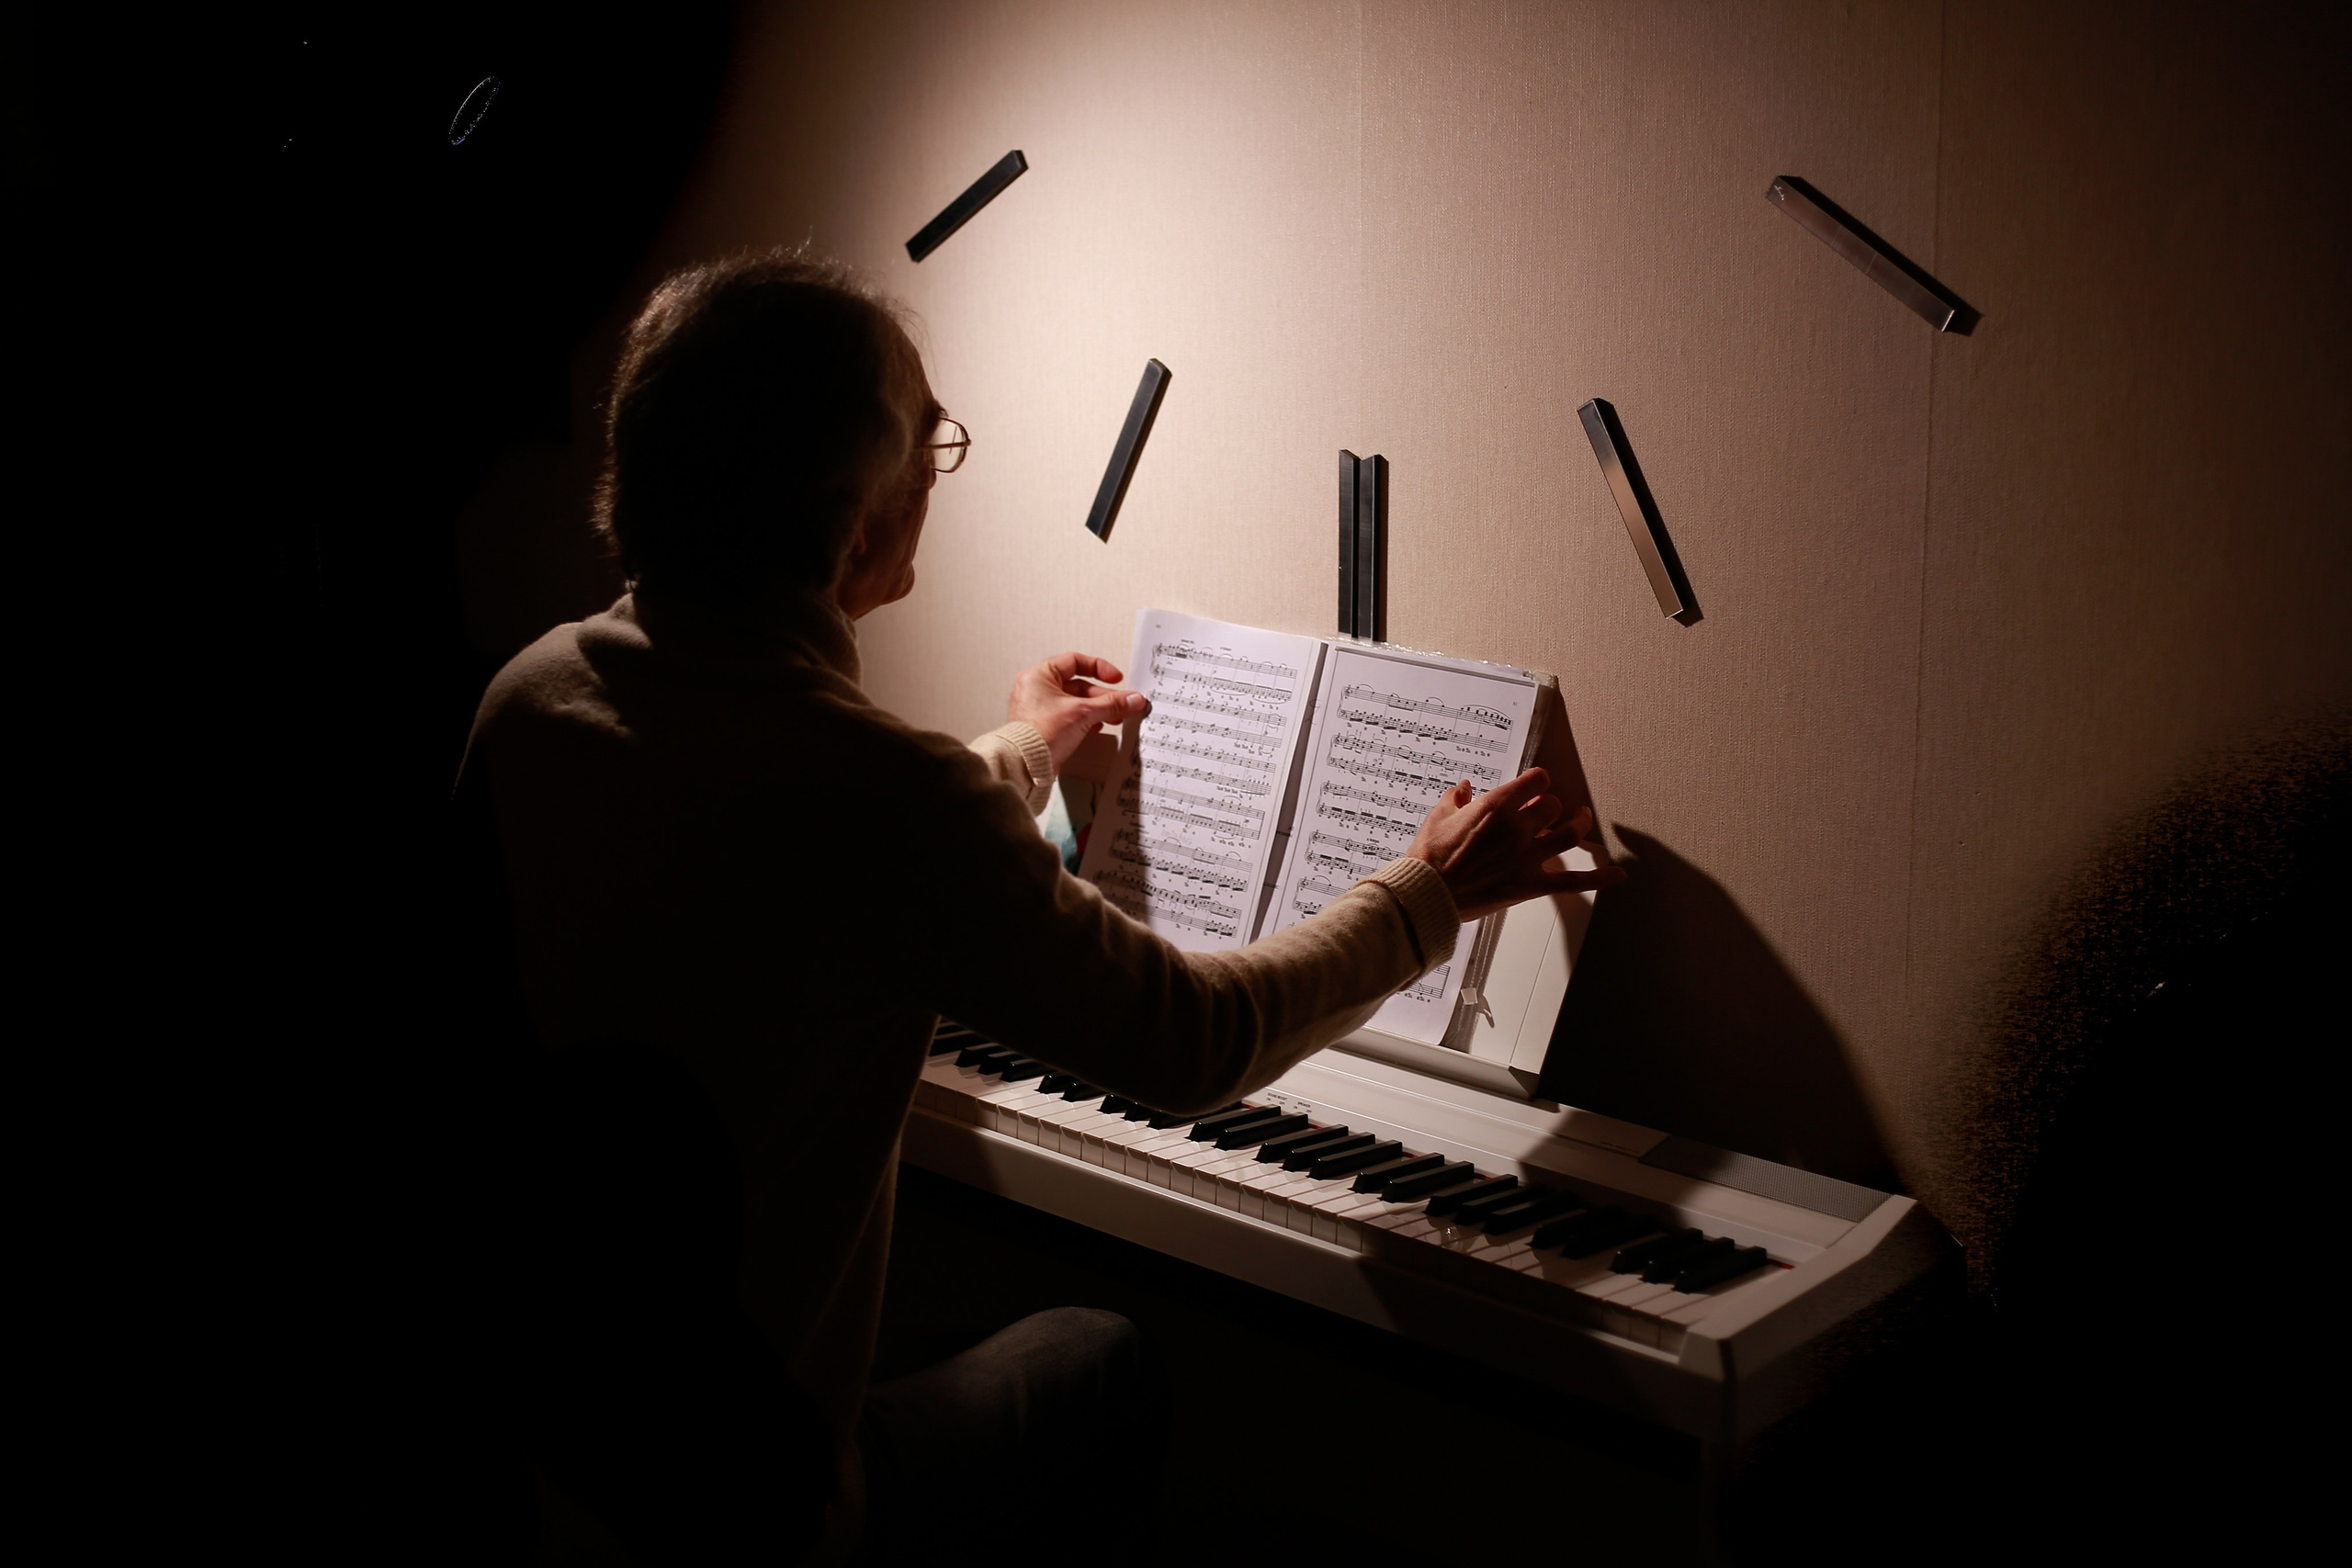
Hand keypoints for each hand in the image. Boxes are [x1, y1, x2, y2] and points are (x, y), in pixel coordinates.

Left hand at [1007, 652, 1149, 770]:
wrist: (1026, 765)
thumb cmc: (1040, 734)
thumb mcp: (1083, 712)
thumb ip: (1111, 704)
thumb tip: (1131, 699)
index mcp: (1039, 676)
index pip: (1075, 661)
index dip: (1099, 668)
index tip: (1115, 678)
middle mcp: (1036, 690)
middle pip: (1078, 685)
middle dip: (1104, 696)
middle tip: (1122, 702)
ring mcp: (1039, 709)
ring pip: (1075, 703)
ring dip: (1097, 709)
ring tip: (1115, 716)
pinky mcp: (1044, 727)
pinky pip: (1069, 717)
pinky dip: (1086, 720)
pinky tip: (1098, 727)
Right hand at [1404, 769, 1626, 921]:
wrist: (1427, 895)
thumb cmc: (1428, 856)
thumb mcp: (1437, 818)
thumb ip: (1456, 799)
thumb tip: (1464, 788)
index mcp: (1495, 807)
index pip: (1536, 780)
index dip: (1537, 781)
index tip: (1533, 786)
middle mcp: (1517, 828)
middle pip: (1552, 805)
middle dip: (1549, 805)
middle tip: (1544, 810)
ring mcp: (1527, 857)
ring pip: (1569, 833)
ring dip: (1579, 823)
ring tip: (1581, 819)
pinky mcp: (1530, 885)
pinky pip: (1573, 883)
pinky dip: (1599, 879)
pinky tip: (1619, 876)